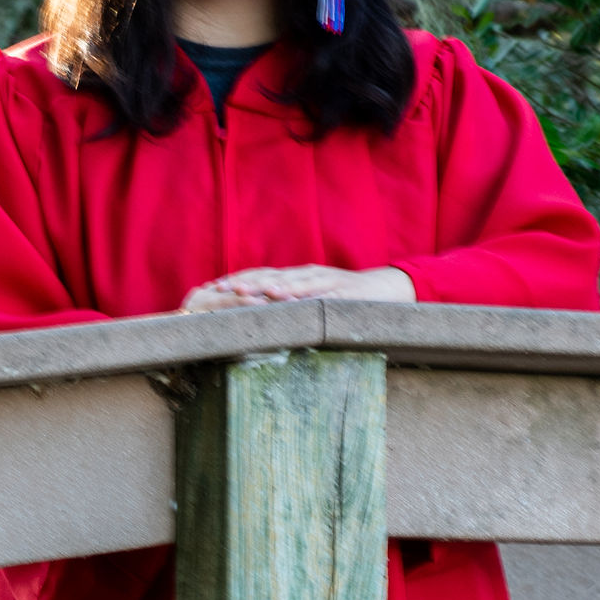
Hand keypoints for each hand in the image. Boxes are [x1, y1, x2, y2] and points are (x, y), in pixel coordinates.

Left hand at [180, 264, 417, 310]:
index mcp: (297, 279)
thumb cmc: (352, 301)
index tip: (209, 291)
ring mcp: (321, 281)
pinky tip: (280, 296)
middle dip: (238, 283)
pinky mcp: (338, 290)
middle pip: (266, 276)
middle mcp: (304, 275)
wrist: (389, 289)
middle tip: (213, 292)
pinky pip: (314, 292)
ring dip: (260, 286)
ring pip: (285, 281)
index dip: (235, 283)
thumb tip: (269, 323)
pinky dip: (296, 293)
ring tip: (237, 292)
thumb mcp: (318, 304)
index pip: (259, 278)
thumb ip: (295, 310)